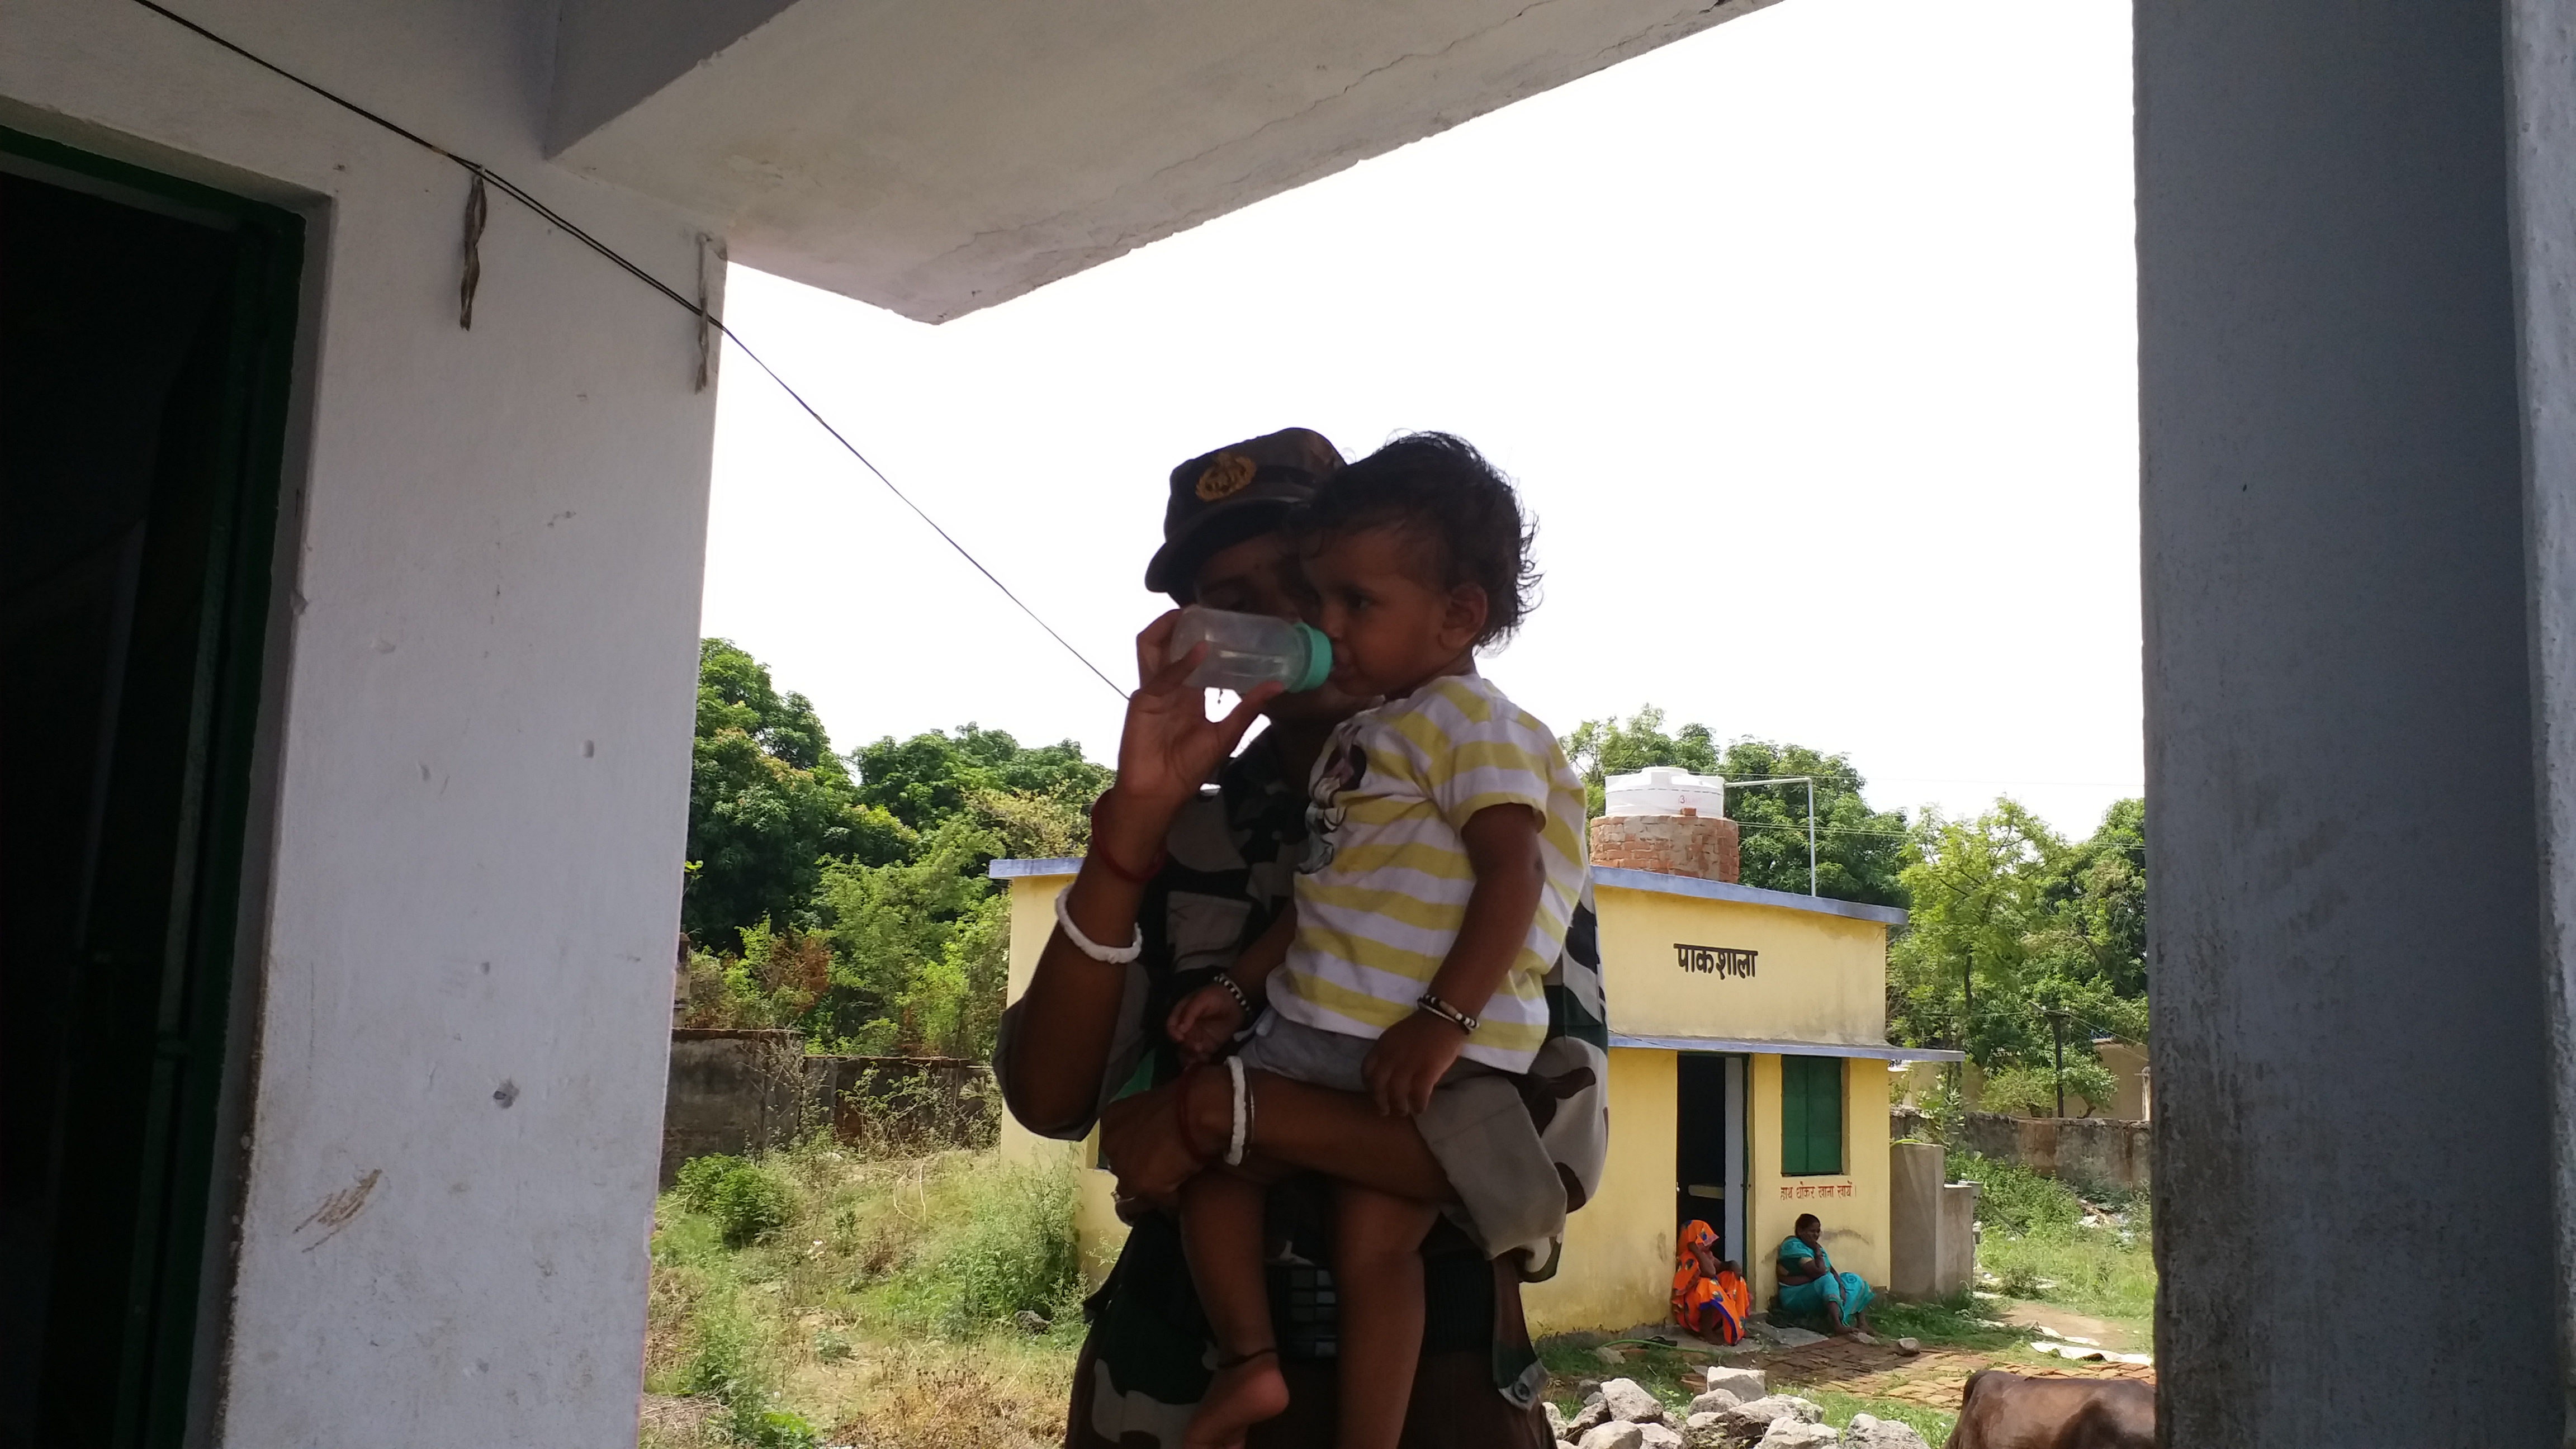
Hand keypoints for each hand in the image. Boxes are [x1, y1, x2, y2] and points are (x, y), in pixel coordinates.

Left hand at [1099, 1073, 1217, 1210]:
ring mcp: (1122, 1166)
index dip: (1136, 1153)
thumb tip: (1155, 1144)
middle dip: (1140, 1171)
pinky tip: (1184, 1185)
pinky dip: (1170, 1196)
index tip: (1152, 1153)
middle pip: (1122, 1168)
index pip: (1118, 1146)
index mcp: (1111, 1120)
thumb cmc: (1183, 1101)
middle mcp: (1110, 1144)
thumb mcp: (1153, 1108)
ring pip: (1134, 1188)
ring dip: (1152, 1188)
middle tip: (1165, 1168)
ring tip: (1175, 1181)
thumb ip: (1145, 1127)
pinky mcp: (1140, 1185)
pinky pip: (1155, 1200)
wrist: (1196, 1110)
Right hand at [1100, 613, 1281, 855]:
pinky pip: (1160, 676)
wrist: (1160, 793)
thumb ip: (1247, 708)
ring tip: (1188, 613)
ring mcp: (1153, 691)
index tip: (1227, 621)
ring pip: (1152, 648)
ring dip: (1167, 629)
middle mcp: (1169, 686)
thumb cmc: (1187, 768)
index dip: (1206, 637)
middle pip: (1169, 644)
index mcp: (1187, 693)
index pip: (1195, 656)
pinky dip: (1179, 663)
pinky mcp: (1143, 701)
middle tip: (1204, 608)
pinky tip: (1198, 651)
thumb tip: (1278, 685)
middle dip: (1182, 624)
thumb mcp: (1226, 734)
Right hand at [1165, 982, 1247, 1065]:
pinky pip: (1200, 1056)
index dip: (1173, 1033)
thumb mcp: (1202, 998)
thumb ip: (1190, 1012)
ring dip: (1191, 1056)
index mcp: (1181, 1015)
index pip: (1171, 1026)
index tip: (1180, 1038)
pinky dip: (1201, 1060)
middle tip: (1197, 1048)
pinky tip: (1206, 1060)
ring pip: (1187, 1051)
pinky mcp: (1208, 1046)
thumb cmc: (1217, 995)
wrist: (1237, 1001)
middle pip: (1179, 1042)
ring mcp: (1197, 1038)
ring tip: (1201, 1057)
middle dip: (1185, 1047)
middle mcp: (1186, 1029)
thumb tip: (1180, 1028)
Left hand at [1360, 1010, 1468, 1116]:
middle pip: (1379, 1086)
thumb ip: (1388, 1053)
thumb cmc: (1421, 1027)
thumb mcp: (1396, 1036)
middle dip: (1380, 1101)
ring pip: (1397, 1093)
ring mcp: (1409, 1065)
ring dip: (1399, 1106)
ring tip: (1403, 1112)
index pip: (1367, 1070)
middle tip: (1384, 1111)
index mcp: (1382, 1046)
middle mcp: (1391, 1057)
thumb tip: (1387, 1075)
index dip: (1368, 1085)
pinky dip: (1418, 1105)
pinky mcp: (1427, 1071)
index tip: (1374, 1093)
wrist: (1443, 1018)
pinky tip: (1420, 1109)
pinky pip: (1418, 1095)